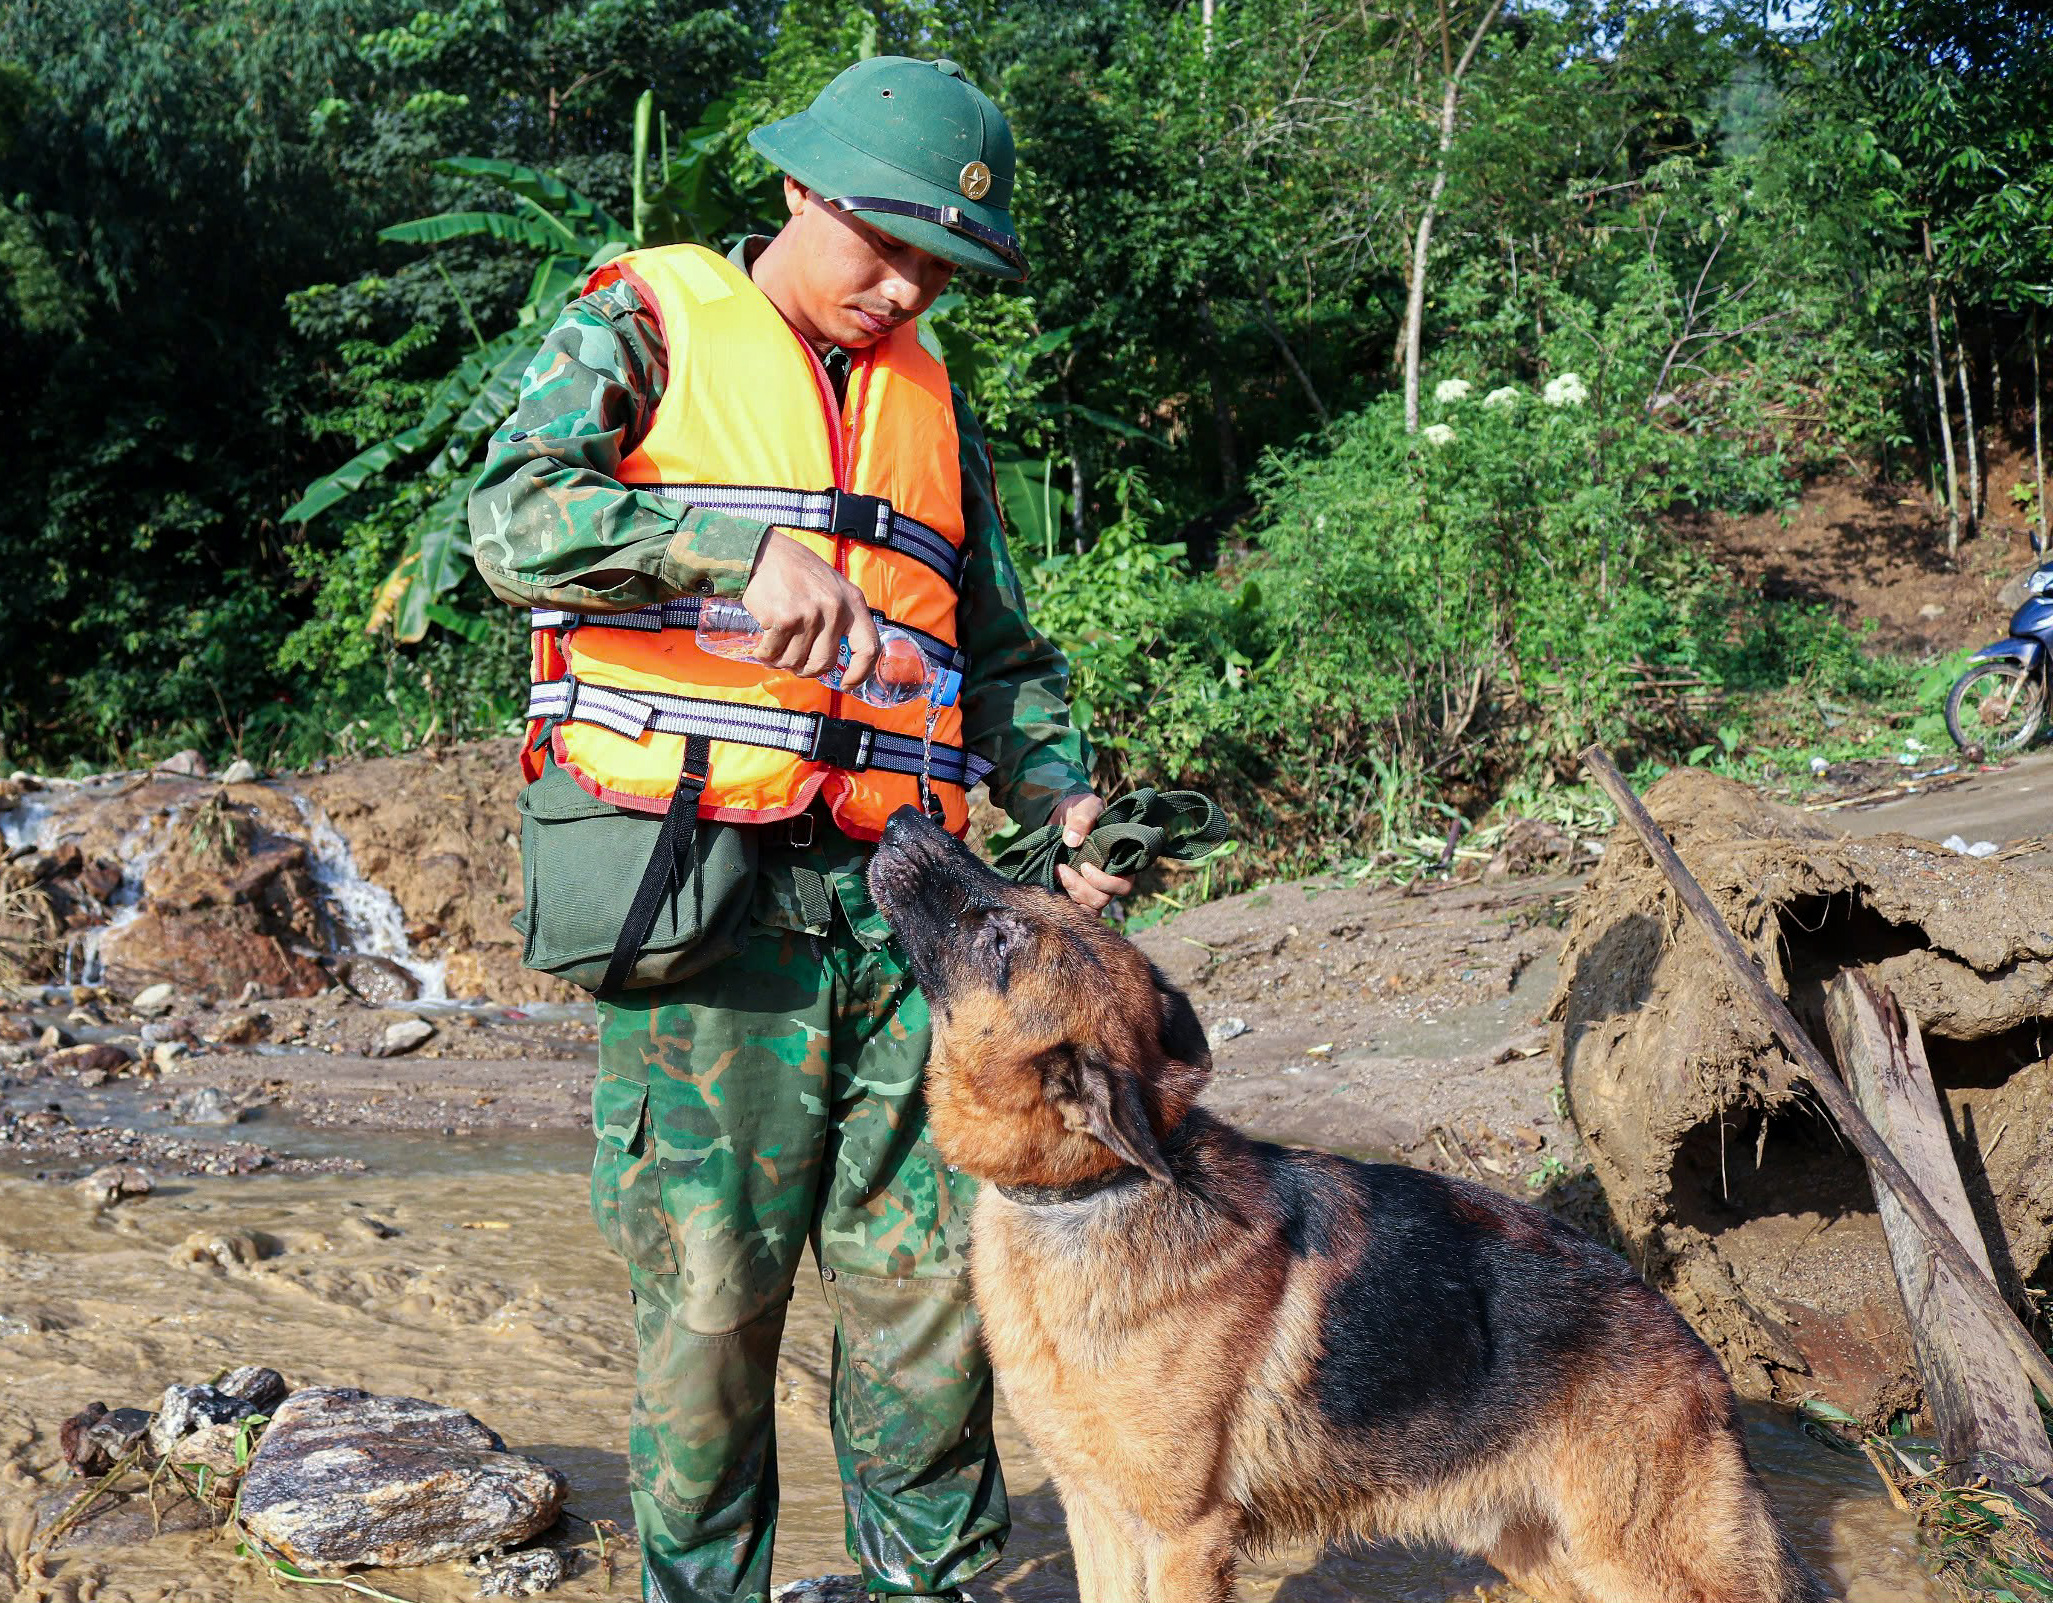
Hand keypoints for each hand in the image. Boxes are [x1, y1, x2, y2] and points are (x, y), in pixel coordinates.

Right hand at [740, 531, 880, 685]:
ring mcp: (809, 614)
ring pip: (795, 661)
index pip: (868, 647)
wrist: (766, 553)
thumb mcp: (834, 588)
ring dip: (782, 662)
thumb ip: (842, 618)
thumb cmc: (800, 573)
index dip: (860, 673)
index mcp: (853, 602)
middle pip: (824, 662)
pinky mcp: (783, 618)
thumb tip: (836, 660)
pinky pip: (773, 653)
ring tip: (775, 651)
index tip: (846, 684)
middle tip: (795, 666)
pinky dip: (765, 656)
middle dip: (806, 671)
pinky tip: (762, 648)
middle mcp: (834, 609)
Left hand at [1051, 793, 1133, 913]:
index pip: (1124, 885)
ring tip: (1058, 871)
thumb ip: (1082, 819)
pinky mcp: (1075, 889)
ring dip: (1072, 894)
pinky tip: (1055, 881)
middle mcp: (1109, 878)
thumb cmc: (1082, 810)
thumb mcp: (1084, 807)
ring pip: (1090, 907)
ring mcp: (1092, 886)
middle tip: (1063, 869)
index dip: (1106, 883)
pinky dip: (1064, 900)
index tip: (1085, 867)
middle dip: (1082, 889)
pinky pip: (1076, 907)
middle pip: (1103, 899)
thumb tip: (1073, 841)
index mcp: (1120, 861)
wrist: (1063, 814)